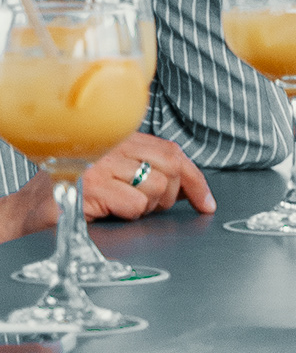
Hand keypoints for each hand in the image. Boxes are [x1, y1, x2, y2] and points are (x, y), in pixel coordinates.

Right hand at [82, 134, 214, 219]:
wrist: (31, 208)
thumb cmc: (74, 192)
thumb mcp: (113, 173)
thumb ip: (146, 170)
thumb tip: (186, 188)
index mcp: (120, 138)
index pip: (172, 152)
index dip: (195, 179)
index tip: (206, 202)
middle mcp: (112, 145)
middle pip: (171, 168)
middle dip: (173, 196)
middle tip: (153, 207)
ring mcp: (102, 164)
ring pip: (156, 188)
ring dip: (148, 207)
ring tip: (123, 207)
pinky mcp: (92, 187)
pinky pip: (135, 204)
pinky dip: (130, 214)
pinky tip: (111, 212)